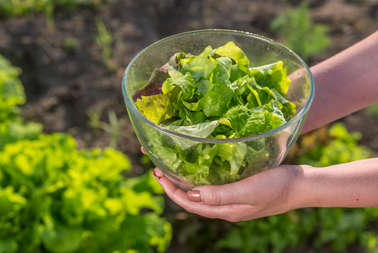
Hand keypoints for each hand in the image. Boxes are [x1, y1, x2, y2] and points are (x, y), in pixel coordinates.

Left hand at [152, 166, 307, 221]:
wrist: (301, 186)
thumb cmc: (276, 186)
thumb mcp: (247, 190)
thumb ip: (220, 195)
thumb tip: (191, 196)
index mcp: (226, 210)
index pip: (190, 204)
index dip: (172, 192)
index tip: (158, 176)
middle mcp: (226, 208)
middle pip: (192, 201)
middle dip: (173, 188)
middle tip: (158, 170)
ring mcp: (233, 201)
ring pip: (201, 196)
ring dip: (184, 184)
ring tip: (172, 170)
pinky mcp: (239, 191)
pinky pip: (213, 189)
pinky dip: (200, 181)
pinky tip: (198, 170)